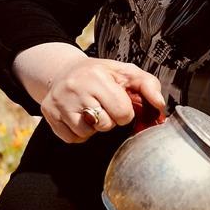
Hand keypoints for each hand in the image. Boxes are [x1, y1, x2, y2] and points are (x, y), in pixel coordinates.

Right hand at [39, 56, 165, 143]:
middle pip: (104, 125)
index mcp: (96, 76)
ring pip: (86, 133)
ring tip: (92, 111)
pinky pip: (71, 138)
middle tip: (104, 106)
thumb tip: (160, 105)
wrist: (65, 71)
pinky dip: (79, 132)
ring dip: (94, 127)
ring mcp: (59, 103)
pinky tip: (80, 117)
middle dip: (110, 120)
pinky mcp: (48, 114)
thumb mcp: (127, 72)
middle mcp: (75, 89)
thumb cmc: (101, 74)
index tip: (120, 104)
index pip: (122, 113)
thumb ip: (149, 85)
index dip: (125, 112)